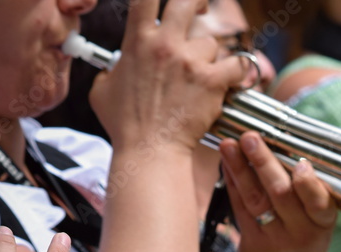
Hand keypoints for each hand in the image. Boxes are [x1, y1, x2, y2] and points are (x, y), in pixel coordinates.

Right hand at [90, 0, 249, 153]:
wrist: (150, 149)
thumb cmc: (126, 125)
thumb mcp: (103, 91)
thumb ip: (111, 71)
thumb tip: (115, 69)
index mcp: (138, 41)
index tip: (169, 0)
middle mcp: (165, 45)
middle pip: (186, 2)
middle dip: (196, 2)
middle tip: (201, 9)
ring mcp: (190, 62)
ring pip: (210, 44)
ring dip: (209, 58)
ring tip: (202, 79)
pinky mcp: (211, 82)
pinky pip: (236, 65)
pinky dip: (237, 72)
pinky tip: (231, 81)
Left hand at [221, 132, 335, 251]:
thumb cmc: (305, 242)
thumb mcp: (318, 222)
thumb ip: (306, 192)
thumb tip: (281, 145)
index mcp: (323, 222)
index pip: (319, 202)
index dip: (309, 184)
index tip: (301, 163)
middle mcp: (302, 233)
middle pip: (282, 195)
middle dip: (265, 164)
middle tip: (251, 137)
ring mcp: (276, 241)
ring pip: (256, 200)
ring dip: (241, 169)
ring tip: (229, 145)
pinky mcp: (253, 245)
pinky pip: (240, 210)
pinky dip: (233, 184)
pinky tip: (227, 164)